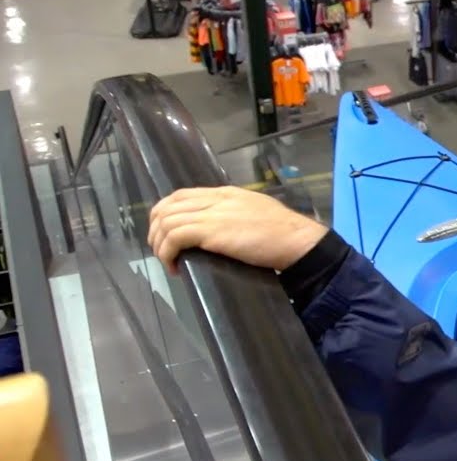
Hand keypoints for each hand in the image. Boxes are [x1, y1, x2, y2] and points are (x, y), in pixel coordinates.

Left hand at [148, 186, 328, 274]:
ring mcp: (211, 214)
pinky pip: (174, 238)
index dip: (165, 213)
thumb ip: (236, 214)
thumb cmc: (284, 231)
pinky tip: (175, 267)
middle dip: (156, 230)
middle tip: (163, 251)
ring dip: (159, 245)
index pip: (181, 195)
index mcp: (224, 193)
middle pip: (167, 206)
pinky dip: (167, 254)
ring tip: (168, 262)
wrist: (296, 239)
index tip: (166, 234)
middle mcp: (214, 199)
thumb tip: (223, 229)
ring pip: (166, 222)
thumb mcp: (256, 211)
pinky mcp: (211, 232)